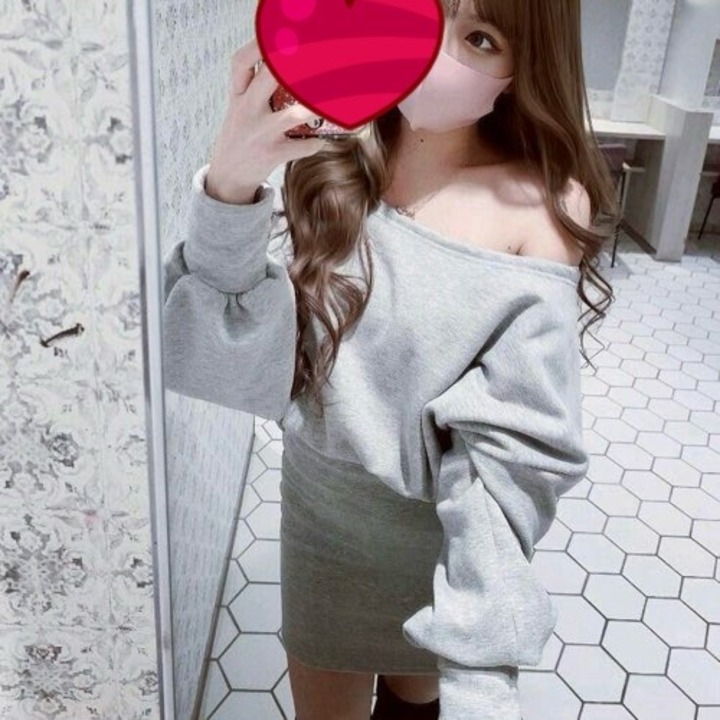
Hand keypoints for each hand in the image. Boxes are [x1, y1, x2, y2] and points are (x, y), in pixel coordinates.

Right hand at [206, 35, 329, 203]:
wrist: (228, 177)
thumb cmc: (240, 136)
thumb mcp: (239, 107)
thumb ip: (254, 85)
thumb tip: (284, 61)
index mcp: (238, 96)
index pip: (241, 62)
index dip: (258, 46)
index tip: (277, 37)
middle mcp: (247, 110)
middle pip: (270, 77)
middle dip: (294, 67)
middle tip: (317, 61)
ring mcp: (261, 133)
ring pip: (294, 114)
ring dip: (315, 108)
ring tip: (328, 104)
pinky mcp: (273, 154)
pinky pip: (303, 146)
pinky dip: (316, 143)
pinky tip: (320, 141)